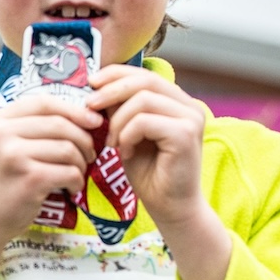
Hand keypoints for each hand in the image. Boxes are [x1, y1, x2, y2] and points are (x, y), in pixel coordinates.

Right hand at [0, 95, 102, 247]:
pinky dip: (77, 182)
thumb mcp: (1, 147)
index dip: (73, 110)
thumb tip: (81, 116)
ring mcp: (14, 156)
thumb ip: (28, 128)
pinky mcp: (30, 180)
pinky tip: (70, 189)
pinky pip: (70, 172)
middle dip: (83, 139)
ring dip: (80, 163)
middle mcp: (2, 134)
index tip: (93, 121)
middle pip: (60, 124)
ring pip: (68, 148)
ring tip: (76, 174)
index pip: (43, 103)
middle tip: (89, 155)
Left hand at [87, 65, 231, 279]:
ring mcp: (191, 118)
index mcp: (175, 101)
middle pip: (144, 80)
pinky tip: (125, 152)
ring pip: (142, 100)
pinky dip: (127, 135)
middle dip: (110, 91)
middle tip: (89, 107)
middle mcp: (188, 105)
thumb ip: (119, 110)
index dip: (115, 74)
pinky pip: (144, 121)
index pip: (143, 73)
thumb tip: (96, 87)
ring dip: (118, 121)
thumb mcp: (126, 133)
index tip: (91, 83)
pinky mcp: (186, 134)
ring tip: (113, 143)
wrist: (169, 206)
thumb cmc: (147, 172)